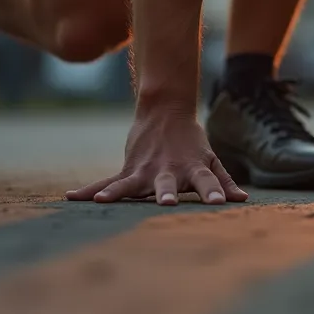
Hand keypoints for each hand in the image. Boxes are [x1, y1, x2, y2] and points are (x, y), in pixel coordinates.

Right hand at [66, 112, 248, 204]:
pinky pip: (108, 182)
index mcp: (194, 169)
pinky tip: (71, 197)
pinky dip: (90, 190)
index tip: (220, 202)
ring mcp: (146, 170)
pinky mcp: (128, 169)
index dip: (214, 191)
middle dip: (167, 194)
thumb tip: (242, 200)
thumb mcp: (210, 159)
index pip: (208, 181)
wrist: (165, 110)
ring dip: (118, 193)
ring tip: (103, 201)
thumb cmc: (191, 142)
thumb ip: (224, 181)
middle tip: (166, 203)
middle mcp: (169, 171)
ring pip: (131, 184)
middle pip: (168, 184)